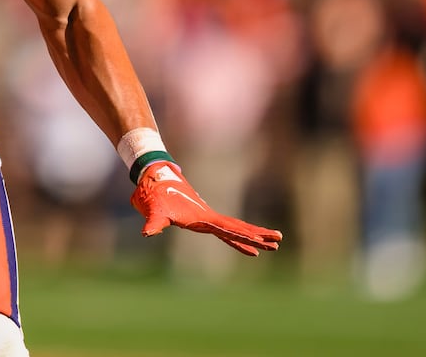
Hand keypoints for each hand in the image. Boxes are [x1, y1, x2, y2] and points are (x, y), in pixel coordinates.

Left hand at [130, 161, 281, 255]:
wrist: (154, 176)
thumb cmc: (153, 194)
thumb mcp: (153, 210)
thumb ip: (153, 223)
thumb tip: (147, 234)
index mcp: (202, 217)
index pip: (228, 229)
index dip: (244, 236)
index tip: (261, 241)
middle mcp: (209, 217)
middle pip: (238, 227)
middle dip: (257, 235)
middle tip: (278, 241)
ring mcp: (207, 218)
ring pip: (235, 229)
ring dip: (253, 236)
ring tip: (274, 244)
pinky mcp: (203, 220)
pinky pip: (226, 233)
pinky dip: (238, 240)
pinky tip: (250, 248)